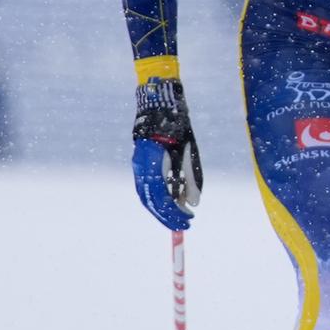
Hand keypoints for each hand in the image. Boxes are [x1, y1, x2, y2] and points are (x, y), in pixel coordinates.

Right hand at [131, 79, 202, 230]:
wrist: (159, 105)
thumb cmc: (177, 126)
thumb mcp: (189, 152)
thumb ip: (191, 178)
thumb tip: (193, 204)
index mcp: (153, 163)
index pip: (163, 197)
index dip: (176, 212)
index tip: (189, 220)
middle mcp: (141, 166)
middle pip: (151, 201)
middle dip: (168, 215)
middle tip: (185, 225)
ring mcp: (137, 165)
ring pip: (146, 196)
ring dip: (162, 209)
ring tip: (179, 217)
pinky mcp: (138, 163)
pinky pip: (145, 187)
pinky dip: (157, 198)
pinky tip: (170, 202)